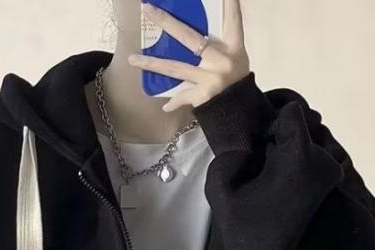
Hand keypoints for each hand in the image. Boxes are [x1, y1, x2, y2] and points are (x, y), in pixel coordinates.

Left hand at [128, 0, 249, 111]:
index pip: (232, 20)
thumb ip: (219, 45)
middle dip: (166, 22)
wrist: (241, 114)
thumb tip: (195, 36)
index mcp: (233, 48)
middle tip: (147, 9)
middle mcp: (221, 60)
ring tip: (132, 59)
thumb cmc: (237, 83)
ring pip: (175, 68)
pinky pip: (184, 97)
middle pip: (189, 37)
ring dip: (152, 63)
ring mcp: (211, 79)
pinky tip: (165, 105)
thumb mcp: (236, 59)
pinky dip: (175, 101)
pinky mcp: (203, 96)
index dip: (229, 4)